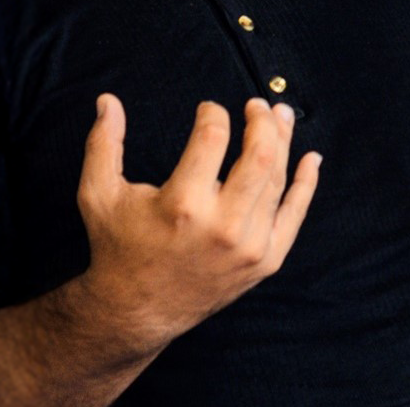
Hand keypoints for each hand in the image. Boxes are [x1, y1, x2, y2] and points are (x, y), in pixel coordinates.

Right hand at [74, 95, 322, 349]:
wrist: (137, 310)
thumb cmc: (118, 247)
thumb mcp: (99, 195)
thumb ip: (103, 144)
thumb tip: (107, 99)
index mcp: (182, 205)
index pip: (213, 138)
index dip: (213, 113)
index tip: (209, 109)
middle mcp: (222, 226)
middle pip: (260, 155)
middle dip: (262, 121)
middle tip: (256, 104)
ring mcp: (249, 246)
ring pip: (278, 179)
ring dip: (283, 141)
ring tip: (281, 116)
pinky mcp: (265, 261)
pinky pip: (295, 214)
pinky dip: (306, 183)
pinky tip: (311, 158)